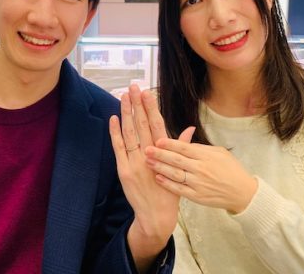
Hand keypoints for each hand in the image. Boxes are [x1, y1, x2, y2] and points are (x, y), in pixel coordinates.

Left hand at [109, 85, 194, 269]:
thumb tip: (189, 128)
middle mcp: (150, 154)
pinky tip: (114, 118)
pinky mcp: (123, 170)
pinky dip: (115, 132)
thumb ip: (182, 145)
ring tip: (124, 96)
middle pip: (142, 123)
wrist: (156, 215)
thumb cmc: (170, 191)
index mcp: (164, 152)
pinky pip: (118, 148)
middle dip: (137, 103)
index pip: (157, 124)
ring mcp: (135, 162)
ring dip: (126, 112)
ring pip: (130, 132)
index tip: (147, 92)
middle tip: (133, 86)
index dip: (151, 107)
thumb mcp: (179, 167)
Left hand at [146, 139, 257, 213]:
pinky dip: (167, 184)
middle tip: (146, 149)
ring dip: (160, 168)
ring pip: (175, 174)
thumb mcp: (219, 152)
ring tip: (148, 162)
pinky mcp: (197, 196)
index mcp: (206, 156)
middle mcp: (201, 169)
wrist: (243, 193)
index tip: (157, 140)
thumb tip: (185, 140)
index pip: (184, 148)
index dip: (170, 144)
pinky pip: (179, 189)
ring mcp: (198, 184)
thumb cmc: (231, 169)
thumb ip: (200, 147)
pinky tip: (158, 178)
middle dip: (160, 154)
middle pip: (176, 160)